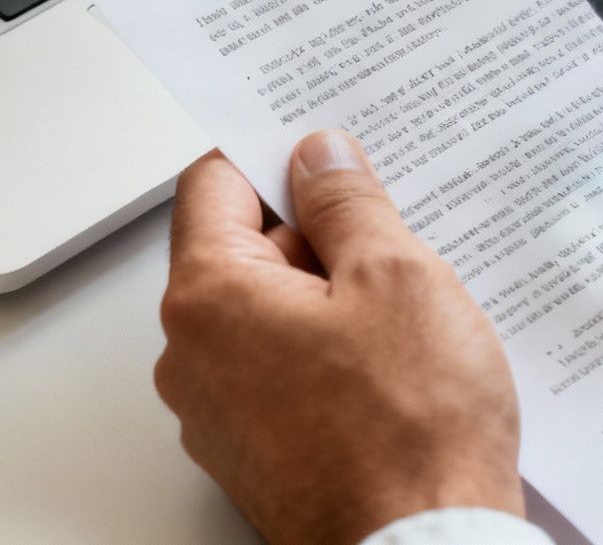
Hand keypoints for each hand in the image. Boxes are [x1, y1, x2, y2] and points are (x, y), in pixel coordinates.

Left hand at [155, 132, 523, 544]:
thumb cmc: (409, 433)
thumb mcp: (396, 277)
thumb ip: (348, 204)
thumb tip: (321, 158)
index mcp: (210, 298)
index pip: (213, 184)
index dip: (273, 154)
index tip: (322, 147)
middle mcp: (193, 358)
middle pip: (243, 251)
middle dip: (317, 234)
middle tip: (392, 234)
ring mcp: (221, 415)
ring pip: (271, 316)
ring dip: (331, 298)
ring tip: (408, 311)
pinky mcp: (259, 455)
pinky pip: (285, 374)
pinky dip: (333, 355)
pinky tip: (397, 366)